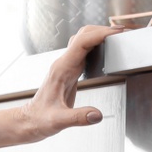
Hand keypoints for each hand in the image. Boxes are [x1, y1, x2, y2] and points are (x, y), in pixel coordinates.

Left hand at [17, 24, 125, 141]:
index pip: (82, 42)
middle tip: (122, 33)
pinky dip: (96, 45)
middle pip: (83, 35)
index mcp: (61, 70)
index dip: (100, 34)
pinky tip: (106, 50)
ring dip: (99, 35)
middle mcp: (63, 64)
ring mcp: (66, 66)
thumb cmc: (39, 119)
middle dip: (103, 30)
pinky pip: (83, 51)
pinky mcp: (69, 71)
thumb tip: (97, 115)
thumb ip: (77, 118)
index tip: (116, 33)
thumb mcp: (58, 121)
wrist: (30, 121)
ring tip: (117, 37)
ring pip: (83, 40)